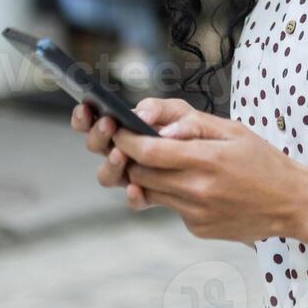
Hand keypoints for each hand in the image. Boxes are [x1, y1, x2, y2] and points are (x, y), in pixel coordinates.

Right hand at [71, 97, 193, 201]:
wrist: (223, 158)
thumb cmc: (198, 130)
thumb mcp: (182, 111)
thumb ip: (162, 109)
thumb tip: (141, 117)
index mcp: (126, 127)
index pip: (94, 120)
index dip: (84, 116)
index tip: (87, 108)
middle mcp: (124, 151)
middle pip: (96, 146)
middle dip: (98, 135)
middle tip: (108, 125)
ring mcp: (135, 173)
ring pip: (109, 175)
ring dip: (111, 164)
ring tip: (121, 154)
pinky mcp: (151, 193)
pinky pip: (136, 199)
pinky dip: (133, 195)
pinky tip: (136, 188)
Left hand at [110, 106, 307, 243]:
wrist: (291, 203)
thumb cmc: (264, 162)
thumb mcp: (235, 131)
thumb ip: (194, 124)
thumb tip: (160, 128)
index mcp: (207, 159)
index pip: (149, 151)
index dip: (126, 140)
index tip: (119, 131)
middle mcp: (198, 190)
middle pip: (141, 174)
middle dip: (132, 158)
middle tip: (138, 146)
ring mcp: (196, 213)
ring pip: (151, 193)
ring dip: (150, 177)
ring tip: (170, 164)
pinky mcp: (197, 229)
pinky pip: (172, 208)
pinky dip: (174, 195)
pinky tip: (197, 188)